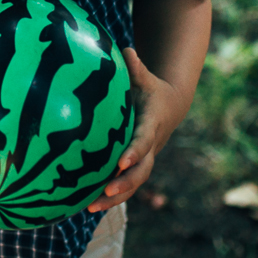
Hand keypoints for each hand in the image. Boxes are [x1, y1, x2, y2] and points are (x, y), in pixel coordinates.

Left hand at [87, 48, 183, 212]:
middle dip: (125, 183)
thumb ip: (136, 67)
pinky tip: (88, 205)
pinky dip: (111, 197)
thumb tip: (126, 50)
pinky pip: (126, 186)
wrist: (168, 107)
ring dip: (115, 197)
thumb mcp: (145, 77)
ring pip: (133, 184)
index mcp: (151, 124)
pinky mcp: (136, 166)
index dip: (134, 151)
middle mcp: (150, 146)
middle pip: (141, 171)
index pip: (143, 140)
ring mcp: (145, 159)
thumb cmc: (150, 89)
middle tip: (106, 191)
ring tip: (91, 207)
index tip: (121, 161)